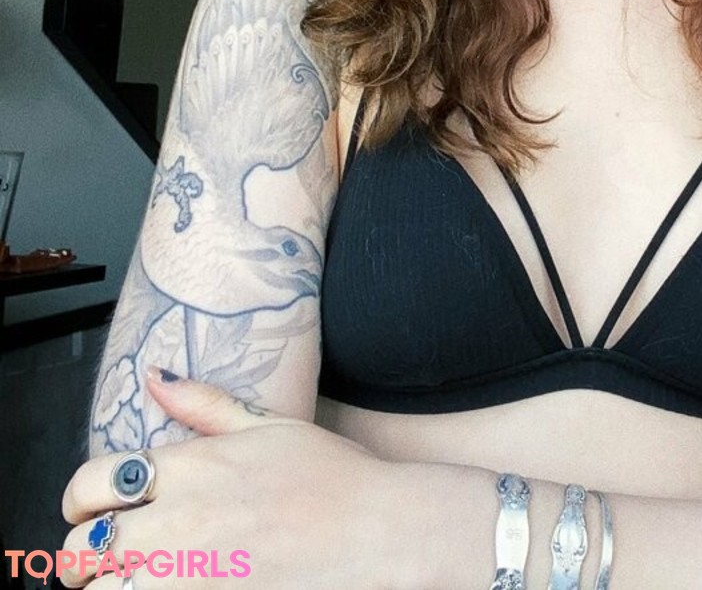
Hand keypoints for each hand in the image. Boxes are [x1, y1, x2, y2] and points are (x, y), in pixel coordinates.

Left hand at [61, 369, 417, 589]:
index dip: (80, 499)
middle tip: (109, 556)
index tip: (92, 509)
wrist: (376, 530)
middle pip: (82, 548)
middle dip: (85, 553)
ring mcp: (188, 574)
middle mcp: (178, 521)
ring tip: (135, 580)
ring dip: (111, 587)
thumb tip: (154, 377)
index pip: (92, 481)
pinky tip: (168, 589)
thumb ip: (203, 404)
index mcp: (190, 466)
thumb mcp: (267, 425)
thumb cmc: (330, 475)